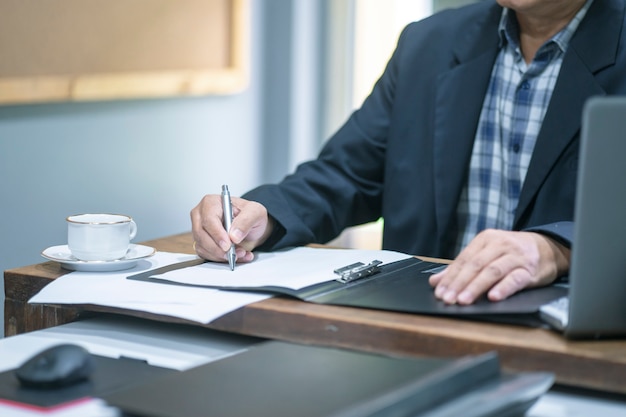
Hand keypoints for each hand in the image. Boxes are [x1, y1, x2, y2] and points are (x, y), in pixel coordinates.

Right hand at [190, 194, 273, 262]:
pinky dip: (221, 259)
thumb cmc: (250, 215)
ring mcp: (199, 230)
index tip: (227, 245)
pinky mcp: (202, 243)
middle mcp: (201, 215)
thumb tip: (233, 235)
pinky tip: (236, 256)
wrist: (252, 226)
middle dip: (218, 248)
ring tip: (240, 253)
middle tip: (234, 253)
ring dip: (221, 255)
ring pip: (202, 247)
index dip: (217, 234)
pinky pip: (206, 254)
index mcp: (211, 203)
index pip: (208, 219)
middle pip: (201, 234)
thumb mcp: (255, 212)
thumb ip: (246, 221)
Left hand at [428, 229, 569, 304]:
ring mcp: (515, 256)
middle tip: (448, 299)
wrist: (547, 248)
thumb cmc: (511, 253)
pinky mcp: (530, 270)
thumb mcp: (486, 254)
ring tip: (464, 300)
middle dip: (459, 283)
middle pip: (475, 265)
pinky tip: (493, 297)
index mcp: (485, 239)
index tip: (439, 291)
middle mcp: (500, 245)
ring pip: (492, 272)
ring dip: (476, 287)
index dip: (450, 276)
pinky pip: (515, 279)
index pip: (464, 260)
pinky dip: (503, 288)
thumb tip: (435, 281)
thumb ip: (462, 267)